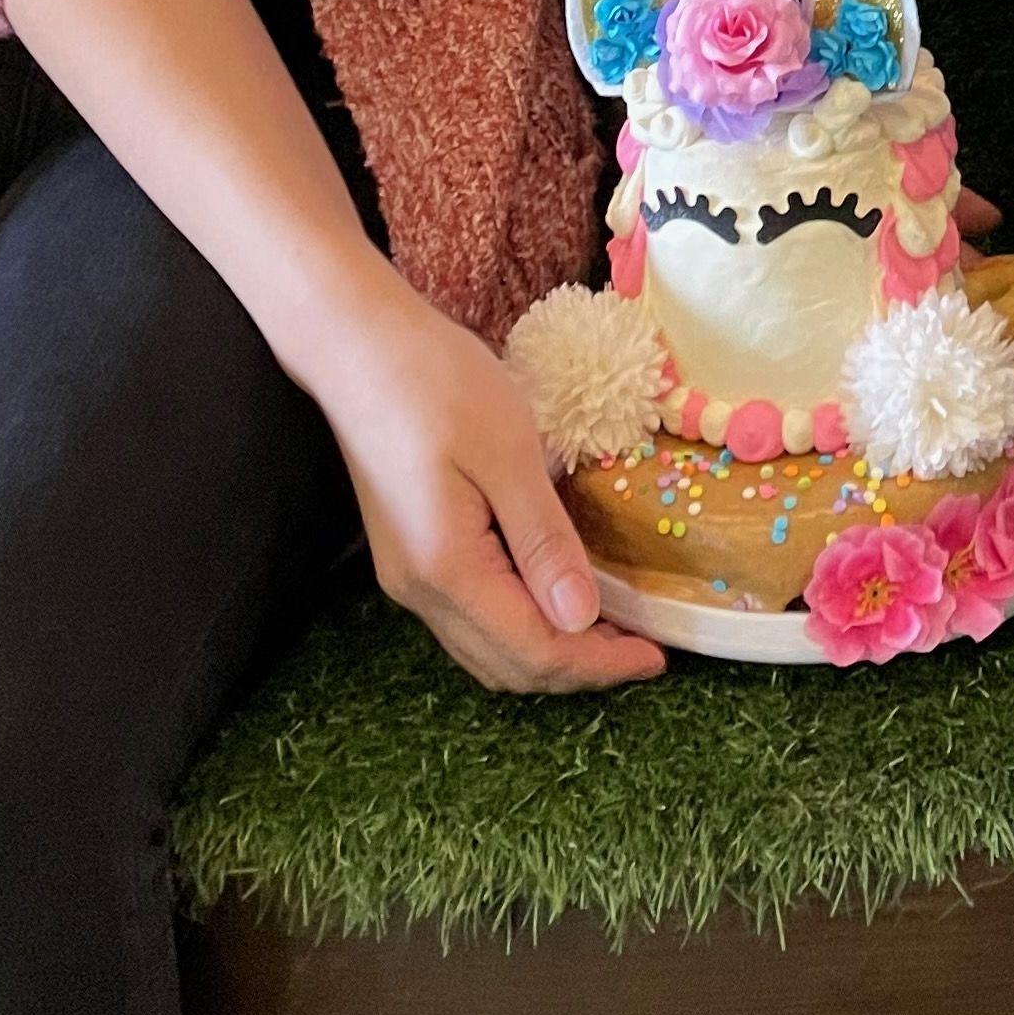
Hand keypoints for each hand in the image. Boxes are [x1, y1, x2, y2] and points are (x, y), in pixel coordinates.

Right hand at [319, 284, 666, 696]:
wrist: (357, 346)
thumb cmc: (437, 382)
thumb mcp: (508, 451)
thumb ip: (544, 540)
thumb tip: (583, 619)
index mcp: (446, 570)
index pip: (534, 651)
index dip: (598, 665)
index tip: (656, 658)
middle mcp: (420, 591)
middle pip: (508, 666)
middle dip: (579, 668)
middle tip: (641, 645)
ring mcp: (408, 577)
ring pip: (486, 651)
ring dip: (549, 651)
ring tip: (609, 627)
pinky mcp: (409, 555)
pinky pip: (471, 619)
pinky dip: (520, 624)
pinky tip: (555, 593)